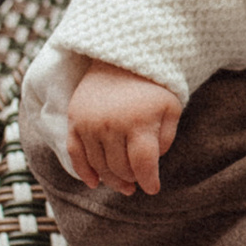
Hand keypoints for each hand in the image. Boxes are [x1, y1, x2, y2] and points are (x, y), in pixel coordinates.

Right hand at [67, 58, 182, 192]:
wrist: (121, 56)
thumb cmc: (152, 86)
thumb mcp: (171, 108)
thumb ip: (166, 138)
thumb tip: (151, 164)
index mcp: (139, 122)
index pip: (143, 165)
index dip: (149, 182)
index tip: (153, 189)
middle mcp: (111, 125)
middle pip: (120, 168)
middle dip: (131, 180)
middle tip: (138, 183)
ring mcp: (90, 123)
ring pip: (99, 166)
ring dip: (111, 180)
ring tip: (123, 184)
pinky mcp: (74, 120)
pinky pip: (75, 154)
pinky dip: (84, 172)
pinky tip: (94, 182)